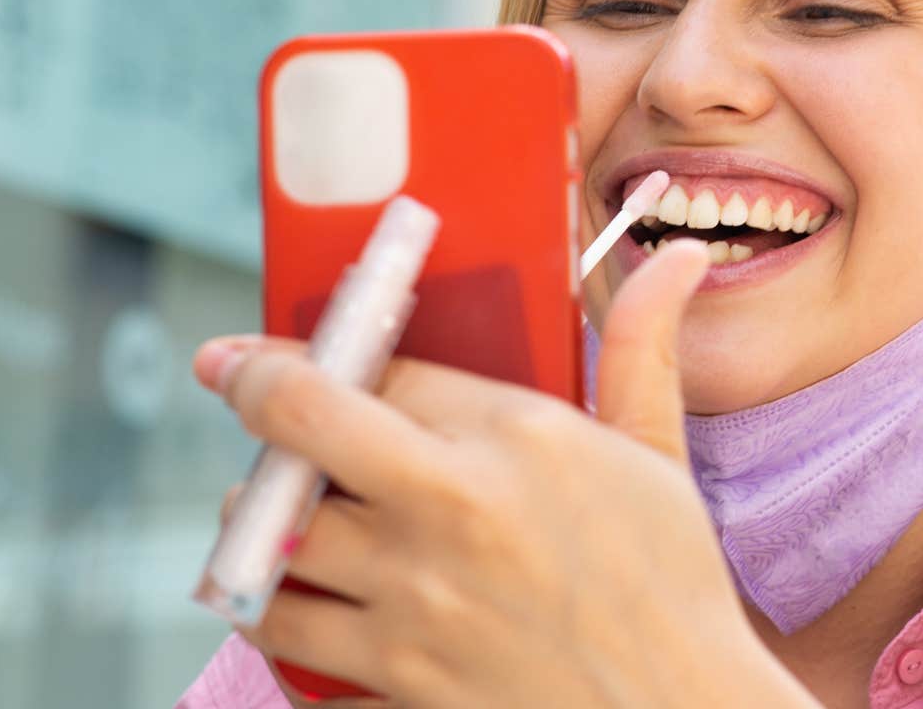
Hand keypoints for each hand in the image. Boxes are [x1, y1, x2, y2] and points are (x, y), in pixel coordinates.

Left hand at [194, 240, 814, 706]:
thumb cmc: (673, 583)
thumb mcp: (657, 453)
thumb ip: (639, 347)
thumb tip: (680, 257)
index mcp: (515, 440)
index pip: (372, 369)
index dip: (312, 350)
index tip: (267, 349)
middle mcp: (450, 517)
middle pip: (293, 440)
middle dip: (253, 403)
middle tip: (242, 393)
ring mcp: (415, 612)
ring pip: (266, 552)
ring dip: (253, 525)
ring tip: (278, 514)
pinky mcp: (397, 689)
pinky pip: (287, 655)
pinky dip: (276, 628)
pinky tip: (304, 607)